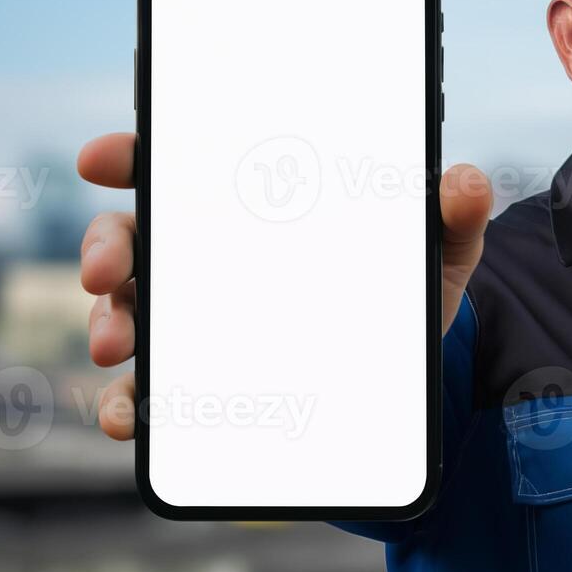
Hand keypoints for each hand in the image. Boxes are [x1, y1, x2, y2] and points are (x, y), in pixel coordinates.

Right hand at [77, 132, 491, 440]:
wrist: (405, 376)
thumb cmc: (402, 291)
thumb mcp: (434, 252)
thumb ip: (453, 216)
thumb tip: (468, 181)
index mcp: (248, 208)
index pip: (175, 168)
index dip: (131, 155)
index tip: (103, 159)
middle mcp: (204, 259)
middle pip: (130, 239)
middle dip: (105, 248)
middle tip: (108, 271)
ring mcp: (194, 323)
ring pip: (126, 313)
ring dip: (109, 325)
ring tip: (118, 346)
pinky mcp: (198, 386)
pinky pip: (147, 393)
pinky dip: (127, 404)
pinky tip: (130, 416)